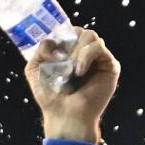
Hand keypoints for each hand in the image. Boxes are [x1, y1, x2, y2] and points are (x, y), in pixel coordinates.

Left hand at [29, 26, 117, 143]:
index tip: (51, 54)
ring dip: (76, 50)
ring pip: (90, 35)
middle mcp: (83, 53)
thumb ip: (40, 49)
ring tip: (71, 69)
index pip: (67, 31)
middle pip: (79, 30)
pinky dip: (86, 56)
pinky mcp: (110, 65)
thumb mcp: (35, 69)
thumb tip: (55, 42)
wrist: (64, 114)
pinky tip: (80, 71)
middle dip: (67, 43)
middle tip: (61, 61)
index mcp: (68, 52)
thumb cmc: (49, 96)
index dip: (59, 37)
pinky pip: (99, 47)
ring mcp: (97, 58)